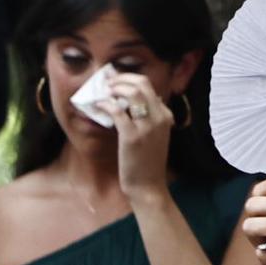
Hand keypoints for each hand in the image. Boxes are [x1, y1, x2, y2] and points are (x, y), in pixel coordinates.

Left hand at [101, 72, 173, 202]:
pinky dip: (106, 104)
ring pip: (132, 92)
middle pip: (142, 84)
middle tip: (108, 83)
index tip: (116, 81)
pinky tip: (99, 105)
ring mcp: (147, 126)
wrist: (148, 185)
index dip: (129, 80)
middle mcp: (159, 117)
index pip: (149, 87)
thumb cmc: (148, 162)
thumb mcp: (157, 135)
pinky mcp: (132, 135)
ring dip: (114, 88)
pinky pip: (117, 110)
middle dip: (121, 79)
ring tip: (104, 91)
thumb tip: (139, 101)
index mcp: (166, 115)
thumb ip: (151, 118)